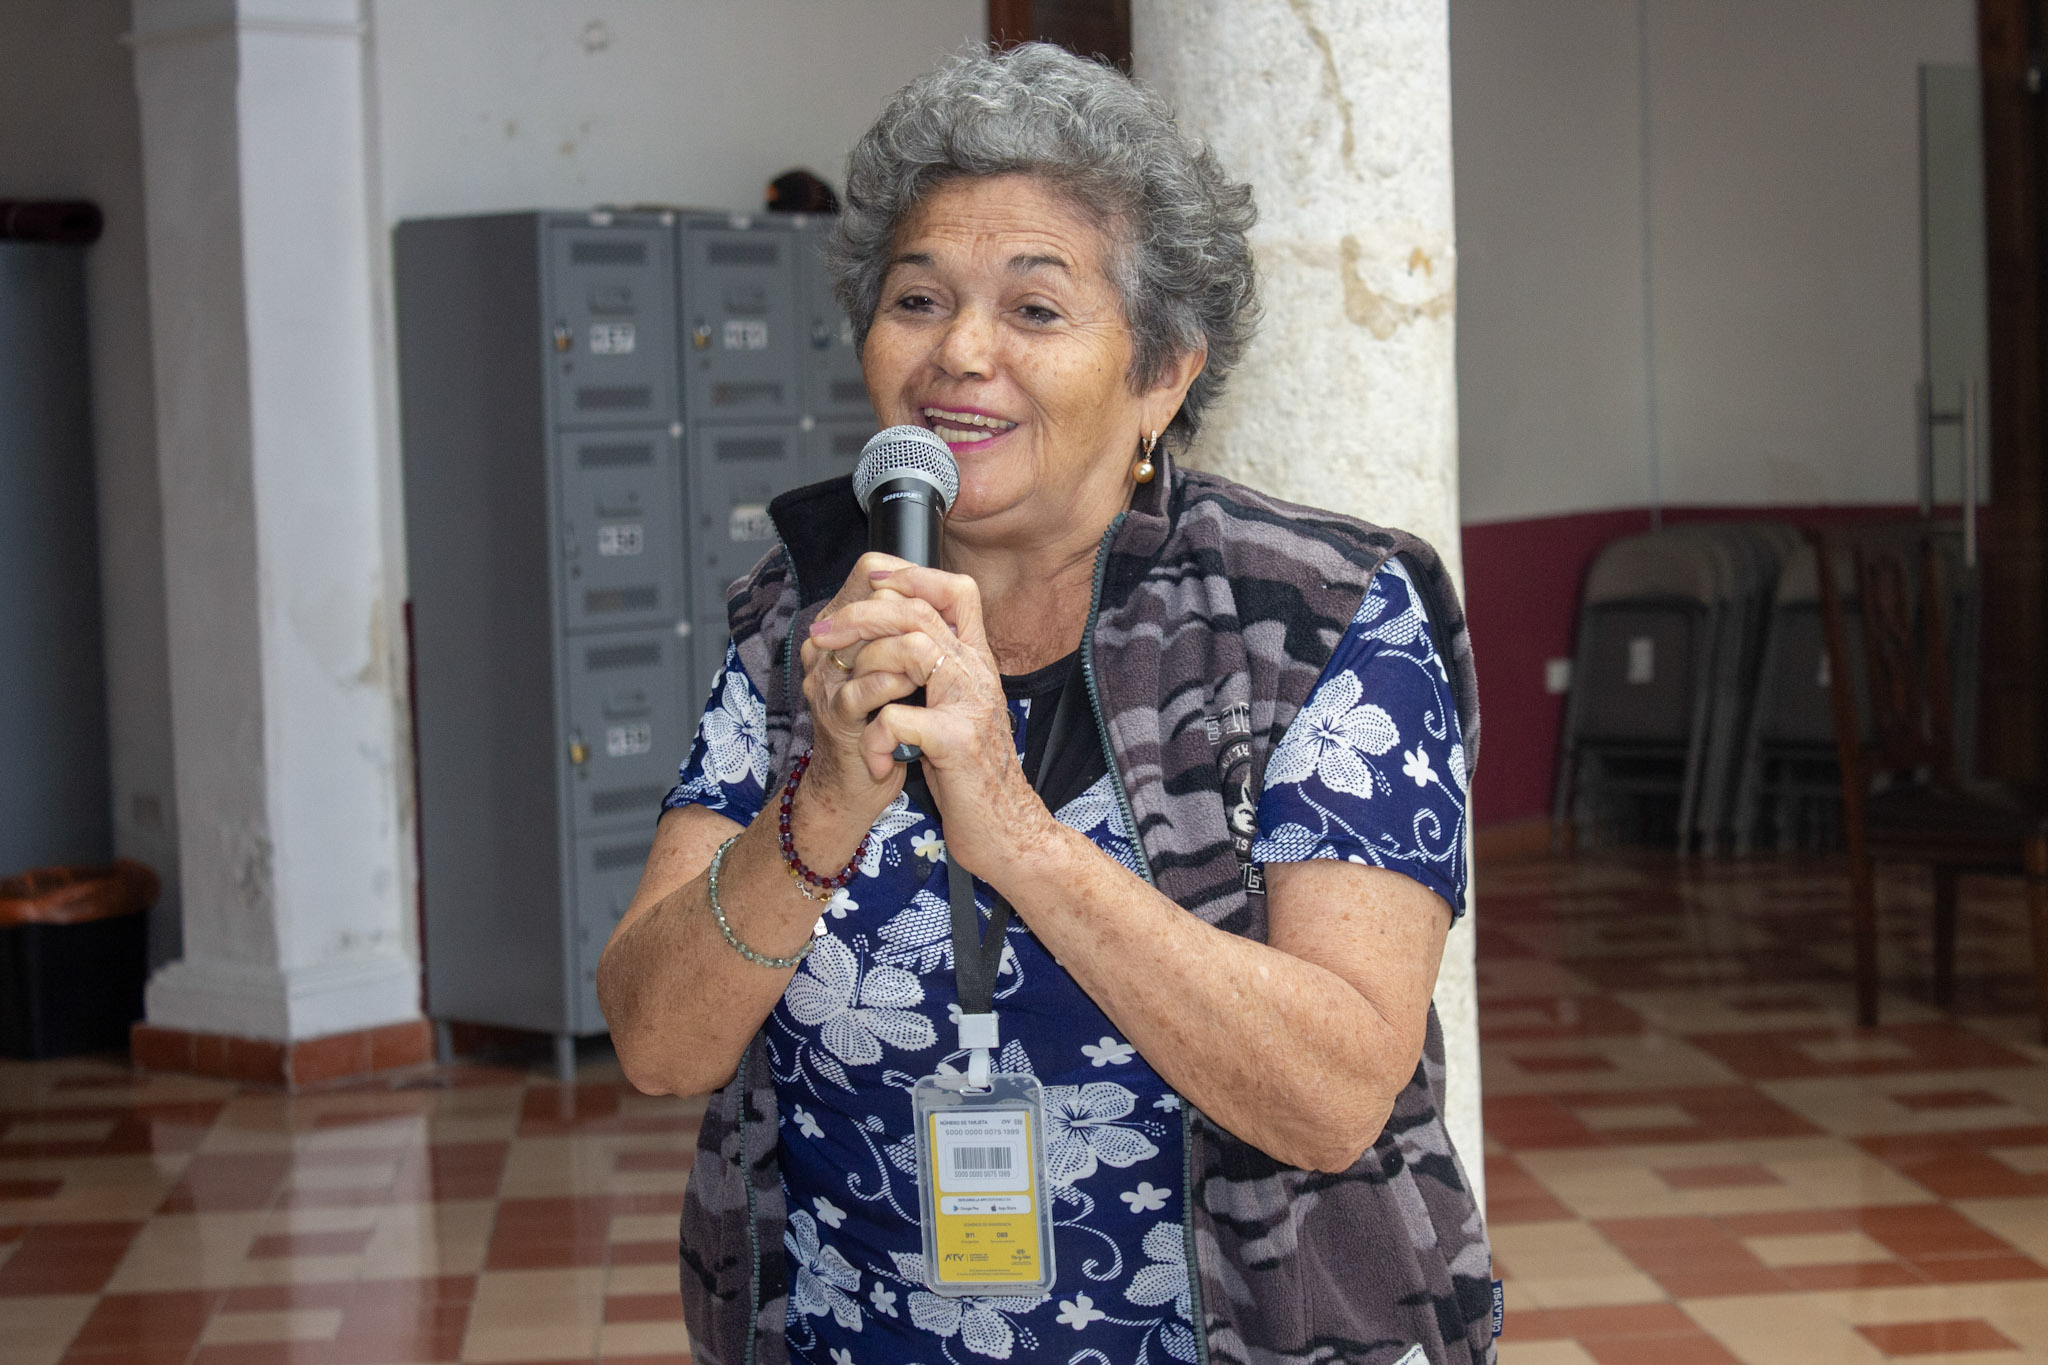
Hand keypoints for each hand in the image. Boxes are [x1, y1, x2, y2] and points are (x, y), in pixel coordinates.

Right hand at [797, 553, 922, 825]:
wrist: (857, 784)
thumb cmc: (883, 723)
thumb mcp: (896, 668)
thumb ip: (910, 629)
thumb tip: (945, 591)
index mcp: (841, 626)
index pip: (871, 570)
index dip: (911, 578)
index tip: (940, 603)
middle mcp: (824, 646)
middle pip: (869, 599)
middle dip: (915, 614)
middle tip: (944, 629)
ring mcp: (825, 680)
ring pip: (868, 642)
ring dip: (909, 651)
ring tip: (932, 663)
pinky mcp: (834, 715)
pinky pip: (864, 690)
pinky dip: (897, 686)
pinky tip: (917, 691)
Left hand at [806, 565, 1058, 878]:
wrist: (1009, 832)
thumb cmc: (973, 777)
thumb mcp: (958, 714)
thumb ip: (938, 676)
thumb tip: (897, 640)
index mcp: (977, 664)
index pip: (957, 591)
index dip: (912, 576)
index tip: (871, 583)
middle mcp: (978, 674)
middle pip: (920, 610)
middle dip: (862, 613)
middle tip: (824, 632)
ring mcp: (969, 705)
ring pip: (911, 647)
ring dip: (864, 666)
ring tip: (842, 696)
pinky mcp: (956, 742)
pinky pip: (897, 718)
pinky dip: (875, 738)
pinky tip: (877, 761)